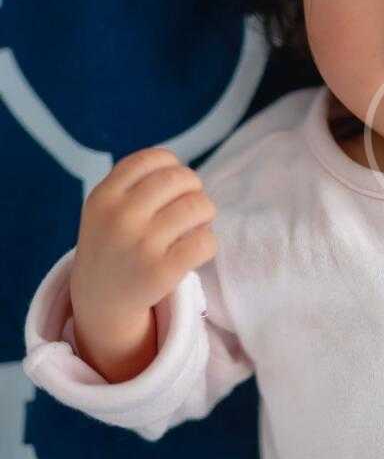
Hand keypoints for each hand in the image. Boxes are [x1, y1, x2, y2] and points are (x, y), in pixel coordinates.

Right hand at [71, 147, 217, 325]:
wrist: (100, 300)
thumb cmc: (115, 243)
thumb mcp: (106, 207)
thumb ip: (136, 182)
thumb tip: (184, 172)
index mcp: (104, 196)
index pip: (154, 158)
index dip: (174, 166)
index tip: (173, 186)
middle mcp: (119, 217)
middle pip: (181, 178)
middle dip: (194, 189)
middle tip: (189, 208)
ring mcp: (140, 245)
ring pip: (199, 206)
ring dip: (206, 214)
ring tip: (195, 227)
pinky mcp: (161, 272)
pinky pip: (206, 241)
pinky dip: (209, 243)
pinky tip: (195, 250)